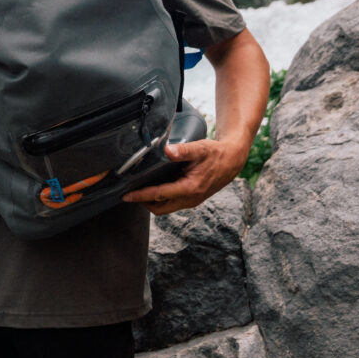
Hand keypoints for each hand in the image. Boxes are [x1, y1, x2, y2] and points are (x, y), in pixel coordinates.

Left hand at [122, 137, 245, 215]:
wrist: (232, 160)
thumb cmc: (216, 154)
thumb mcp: (200, 148)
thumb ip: (183, 150)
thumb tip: (167, 150)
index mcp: (190, 188)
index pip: (158, 195)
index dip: (140, 195)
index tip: (126, 196)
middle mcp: (190, 199)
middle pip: (159, 208)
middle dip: (143, 202)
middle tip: (130, 192)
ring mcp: (191, 201)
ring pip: (165, 208)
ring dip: (152, 201)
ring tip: (140, 189)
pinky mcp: (192, 200)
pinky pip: (172, 204)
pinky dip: (161, 199)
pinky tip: (155, 186)